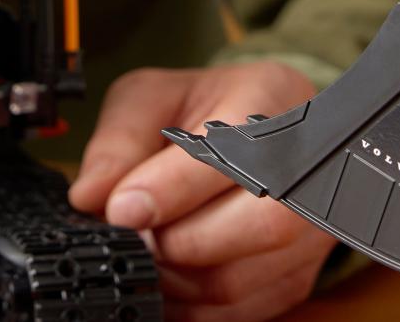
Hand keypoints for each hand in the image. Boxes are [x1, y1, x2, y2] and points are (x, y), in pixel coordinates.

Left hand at [68, 62, 336, 321]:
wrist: (250, 130)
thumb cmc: (200, 110)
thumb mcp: (150, 99)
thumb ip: (120, 141)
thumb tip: (91, 195)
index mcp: (270, 99)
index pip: (238, 151)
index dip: (174, 188)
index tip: (123, 208)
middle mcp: (306, 167)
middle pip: (262, 224)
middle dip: (180, 240)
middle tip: (133, 233)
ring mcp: (308, 229)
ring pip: (243, 277)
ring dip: (175, 276)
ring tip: (143, 249)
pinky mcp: (294, 276)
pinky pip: (236, 311)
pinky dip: (188, 304)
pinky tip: (164, 275)